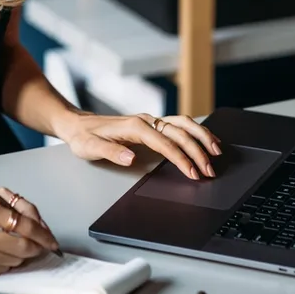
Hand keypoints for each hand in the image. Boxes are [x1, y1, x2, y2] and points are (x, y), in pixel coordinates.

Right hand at [0, 188, 58, 278]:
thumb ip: (19, 205)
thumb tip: (42, 226)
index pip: (23, 224)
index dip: (42, 234)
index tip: (51, 240)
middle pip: (21, 246)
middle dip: (35, 248)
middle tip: (39, 246)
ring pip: (12, 260)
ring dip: (20, 256)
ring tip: (15, 247)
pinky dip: (6, 263)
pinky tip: (0, 254)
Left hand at [57, 111, 221, 179]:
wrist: (78, 125)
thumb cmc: (84, 138)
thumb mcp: (91, 148)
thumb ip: (111, 152)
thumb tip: (130, 157)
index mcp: (134, 127)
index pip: (165, 143)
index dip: (181, 158)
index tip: (193, 173)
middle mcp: (145, 121)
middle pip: (179, 132)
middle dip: (197, 150)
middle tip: (209, 170)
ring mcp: (150, 121)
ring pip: (183, 124)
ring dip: (201, 136)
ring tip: (216, 152)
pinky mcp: (151, 124)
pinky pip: (179, 125)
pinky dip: (195, 131)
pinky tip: (205, 139)